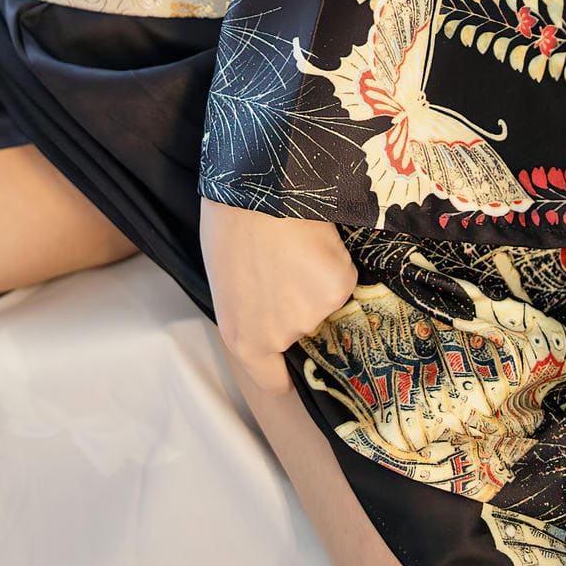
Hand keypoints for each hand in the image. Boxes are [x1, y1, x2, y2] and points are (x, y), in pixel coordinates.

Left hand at [199, 196, 357, 394]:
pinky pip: (342, 276)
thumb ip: (248, 308)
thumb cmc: (227, 224)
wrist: (255, 186)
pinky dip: (333, 260)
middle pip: (300, 328)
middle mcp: (281, 335)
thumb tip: (266, 308)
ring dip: (315, 279)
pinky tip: (313, 237)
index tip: (291, 366)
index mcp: (245, 339)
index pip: (271, 379)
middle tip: (284, 265)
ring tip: (294, 243)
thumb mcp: (224, 278)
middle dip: (295, 303)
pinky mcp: (339, 286)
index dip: (282, 372)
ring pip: (323, 300)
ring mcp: (313, 312)